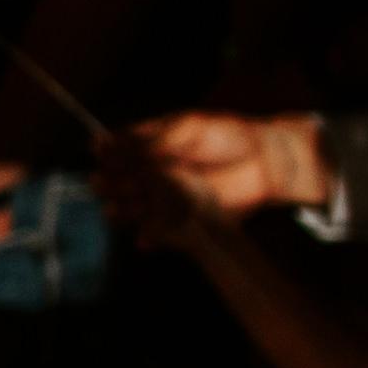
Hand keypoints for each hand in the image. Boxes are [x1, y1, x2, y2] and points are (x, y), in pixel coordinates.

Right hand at [121, 107, 327, 225]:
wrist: (266, 163)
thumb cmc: (228, 137)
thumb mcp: (186, 129)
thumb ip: (149, 140)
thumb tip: (105, 142)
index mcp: (151, 147)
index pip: (117, 153)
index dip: (107, 156)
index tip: (102, 156)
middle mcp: (154, 173)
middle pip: (120, 182)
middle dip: (110, 184)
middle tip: (105, 183)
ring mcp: (167, 198)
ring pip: (134, 208)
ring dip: (122, 210)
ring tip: (117, 209)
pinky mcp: (183, 220)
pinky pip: (159, 232)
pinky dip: (150, 237)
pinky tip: (145, 238)